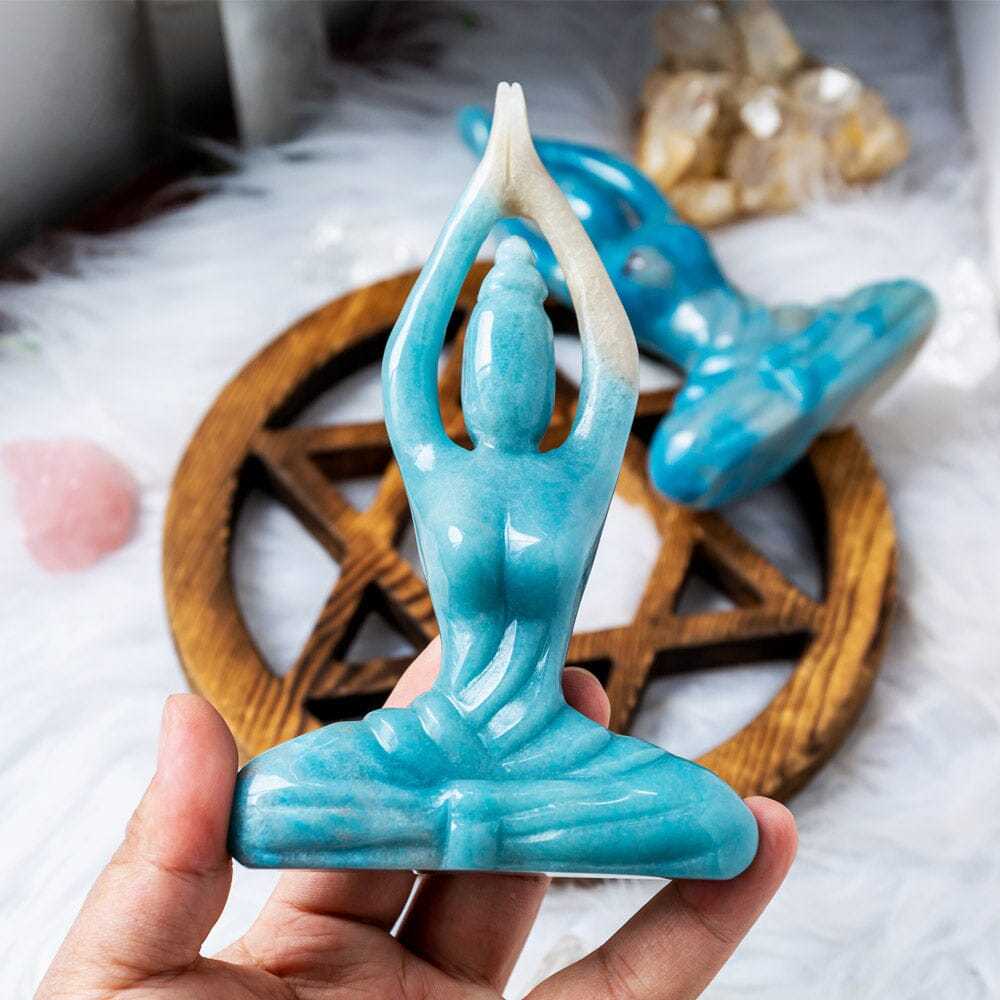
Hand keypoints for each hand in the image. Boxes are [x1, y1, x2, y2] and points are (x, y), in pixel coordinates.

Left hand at [37, 644, 795, 999]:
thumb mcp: (124, 994)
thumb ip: (165, 863)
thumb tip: (189, 712)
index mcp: (290, 944)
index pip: (372, 807)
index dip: (420, 729)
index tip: (468, 655)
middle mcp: (389, 981)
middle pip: (479, 840)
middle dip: (528, 758)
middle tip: (569, 679)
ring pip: (571, 910)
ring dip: (634, 830)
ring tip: (681, 759)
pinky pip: (636, 997)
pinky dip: (699, 925)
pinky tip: (750, 851)